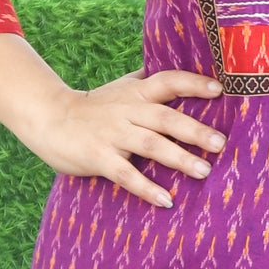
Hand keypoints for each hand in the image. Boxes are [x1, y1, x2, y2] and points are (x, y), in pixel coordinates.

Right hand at [26, 68, 226, 207]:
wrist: (48, 118)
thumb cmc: (92, 106)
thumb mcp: (119, 88)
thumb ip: (146, 82)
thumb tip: (175, 68)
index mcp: (136, 93)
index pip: (168, 81)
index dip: (193, 83)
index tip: (219, 90)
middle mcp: (127, 111)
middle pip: (165, 118)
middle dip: (194, 130)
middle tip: (220, 143)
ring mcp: (112, 134)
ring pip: (150, 145)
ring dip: (178, 158)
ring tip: (204, 171)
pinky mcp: (98, 157)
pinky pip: (125, 174)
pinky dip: (146, 188)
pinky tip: (166, 200)